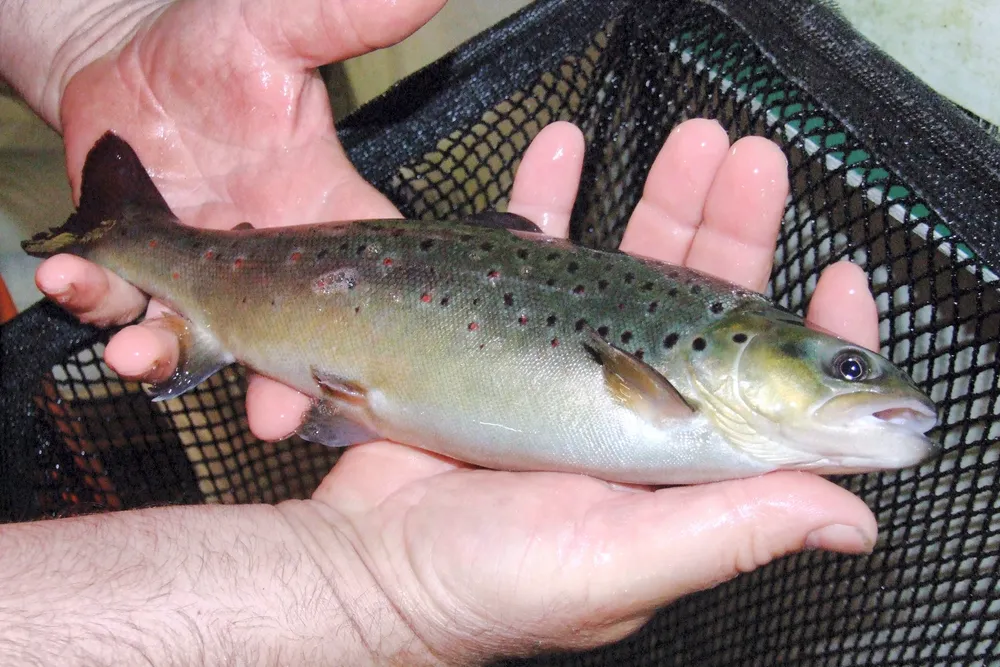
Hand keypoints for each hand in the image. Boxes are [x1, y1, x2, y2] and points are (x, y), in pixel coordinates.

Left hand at [29, 0, 448, 440]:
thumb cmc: (213, 51)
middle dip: (277, 385)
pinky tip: (70, 276)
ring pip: (192, 339)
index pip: (369, 277)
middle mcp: (271, 263)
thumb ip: (342, 18)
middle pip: (286, 341)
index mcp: (325, 214)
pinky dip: (92, 297)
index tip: (373, 371)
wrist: (129, 64)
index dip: (378, 332)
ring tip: (138, 351)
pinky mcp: (138, 275)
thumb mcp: (274, 28)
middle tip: (269, 416)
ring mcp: (202, 278)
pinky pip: (116, 302)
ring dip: (164, 355)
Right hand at [274, 119, 880, 662]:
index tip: (838, 281)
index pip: (768, 394)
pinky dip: (547, 197)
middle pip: (703, 306)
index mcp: (676, 466)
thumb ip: (730, 533)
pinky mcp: (504, 339)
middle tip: (747, 163)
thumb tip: (852, 520)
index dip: (811, 337)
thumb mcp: (620, 564)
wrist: (371, 560)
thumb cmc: (489, 585)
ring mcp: (568, 368)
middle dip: (730, 228)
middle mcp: (633, 412)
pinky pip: (531, 251)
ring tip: (689, 143)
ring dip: (661, 197)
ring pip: (630, 266)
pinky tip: (561, 151)